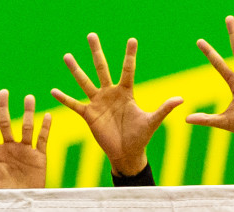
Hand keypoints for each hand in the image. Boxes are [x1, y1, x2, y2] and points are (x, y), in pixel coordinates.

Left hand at [0, 90, 49, 189]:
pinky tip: (46, 116)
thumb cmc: (1, 196)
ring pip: (26, 128)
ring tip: (28, 98)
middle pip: (5, 124)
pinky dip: (45, 128)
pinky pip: (42, 140)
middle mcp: (9, 148)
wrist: (21, 207)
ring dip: (28, 113)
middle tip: (3, 92)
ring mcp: (25, 151)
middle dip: (3, 108)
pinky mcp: (39, 157)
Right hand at [51, 33, 182, 177]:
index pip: (127, 70)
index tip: (132, 39)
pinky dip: (64, 99)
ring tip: (67, 56)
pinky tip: (53, 91)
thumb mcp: (152, 122)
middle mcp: (110, 94)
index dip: (130, 55)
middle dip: (96, 52)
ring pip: (85, 82)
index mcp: (126, 92)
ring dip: (76, 70)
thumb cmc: (141, 137)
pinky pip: (74, 105)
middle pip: (102, 68)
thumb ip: (163, 109)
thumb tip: (181, 99)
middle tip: (91, 35)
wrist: (127, 154)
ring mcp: (98, 103)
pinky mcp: (89, 115)